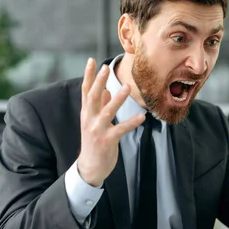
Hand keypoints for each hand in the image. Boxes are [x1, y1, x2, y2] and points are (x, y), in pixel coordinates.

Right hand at [77, 58, 144, 186]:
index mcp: (86, 113)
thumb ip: (100, 106)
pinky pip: (120, 129)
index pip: (85, 91)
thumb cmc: (94, 142)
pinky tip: (142, 117)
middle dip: (99, 81)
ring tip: (127, 87)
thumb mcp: (94, 122)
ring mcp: (97, 130)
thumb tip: (106, 92)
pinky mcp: (107, 141)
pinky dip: (131, 123)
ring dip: (118, 99)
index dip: (88, 76)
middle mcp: (89, 119)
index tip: (91, 61)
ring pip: (107, 111)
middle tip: (106, 67)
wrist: (90, 167)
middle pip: (93, 97)